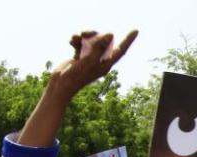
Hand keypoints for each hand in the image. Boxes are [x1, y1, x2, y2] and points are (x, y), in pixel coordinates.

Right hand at [19, 31, 136, 147]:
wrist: (61, 85)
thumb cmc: (76, 76)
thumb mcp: (89, 60)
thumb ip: (99, 47)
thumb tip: (110, 35)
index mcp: (106, 64)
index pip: (120, 50)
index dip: (128, 40)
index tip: (136, 30)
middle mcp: (99, 60)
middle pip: (103, 41)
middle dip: (94, 34)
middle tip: (85, 33)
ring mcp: (90, 58)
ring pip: (91, 40)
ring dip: (83, 36)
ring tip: (74, 38)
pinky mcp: (80, 56)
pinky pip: (81, 43)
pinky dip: (77, 40)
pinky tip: (71, 41)